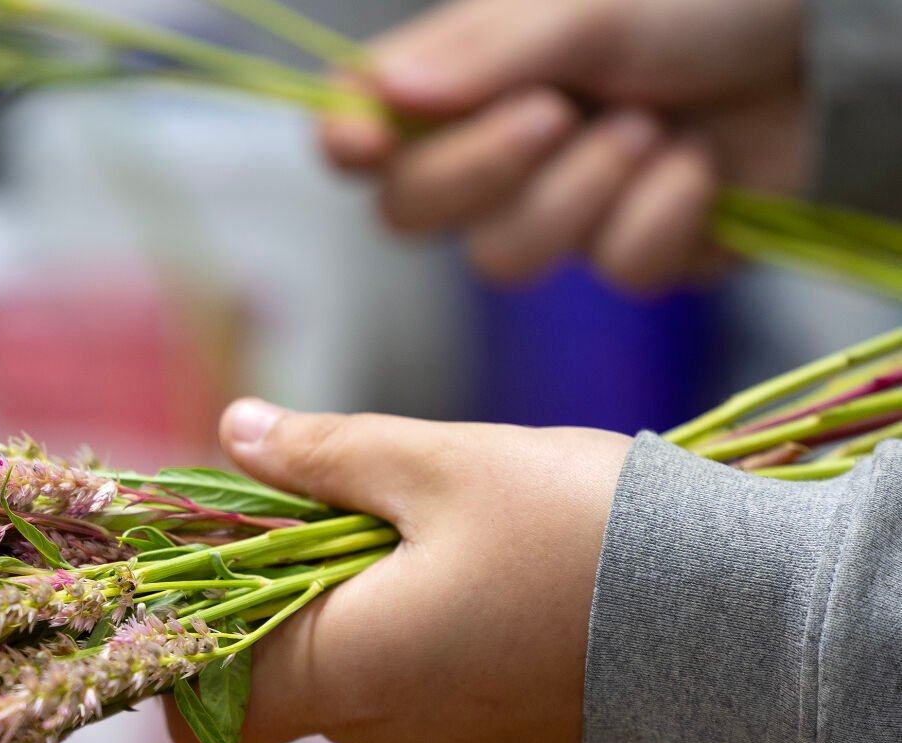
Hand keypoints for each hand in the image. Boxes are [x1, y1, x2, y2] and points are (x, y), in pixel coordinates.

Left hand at [171, 400, 630, 742]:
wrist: (746, 625)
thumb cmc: (582, 535)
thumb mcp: (442, 465)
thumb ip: (324, 455)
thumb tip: (235, 432)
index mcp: (343, 672)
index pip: (205, 708)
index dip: (187, 644)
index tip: (209, 571)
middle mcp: (380, 733)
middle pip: (281, 679)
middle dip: (286, 598)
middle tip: (338, 509)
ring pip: (355, 681)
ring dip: (361, 611)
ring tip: (431, 531)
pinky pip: (421, 694)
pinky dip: (422, 640)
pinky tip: (483, 576)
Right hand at [322, 0, 807, 292]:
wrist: (836, 51)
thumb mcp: (594, 4)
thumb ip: (485, 53)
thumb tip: (377, 93)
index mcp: (471, 76)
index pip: (363, 126)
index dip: (348, 142)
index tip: (363, 144)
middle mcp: (499, 146)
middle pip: (412, 214)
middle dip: (483, 171)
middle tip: (558, 111)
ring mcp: (563, 207)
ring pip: (506, 259)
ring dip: (587, 191)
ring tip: (657, 129)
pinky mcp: (634, 252)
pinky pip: (610, 272)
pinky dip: (662, 215)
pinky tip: (701, 168)